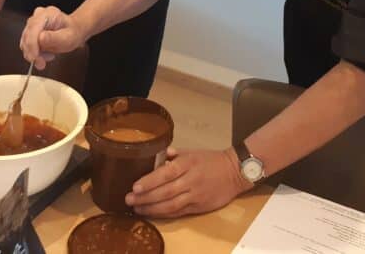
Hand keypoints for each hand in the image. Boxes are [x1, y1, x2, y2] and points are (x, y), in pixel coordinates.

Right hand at [19, 6, 88, 69]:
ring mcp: (32, 23)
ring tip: (48, 56)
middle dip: (32, 52)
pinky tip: (44, 54)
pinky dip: (33, 53)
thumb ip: (55, 38)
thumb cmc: (72, 33)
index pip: (33, 28)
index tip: (35, 58)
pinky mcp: (29, 31)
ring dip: (33, 54)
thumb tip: (40, 38)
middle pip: (27, 35)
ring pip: (25, 41)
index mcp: (48, 14)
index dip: (32, 44)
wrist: (73, 31)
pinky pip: (26, 45)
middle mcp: (37, 16)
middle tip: (41, 64)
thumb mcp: (68, 37)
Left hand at [125, 147, 253, 217]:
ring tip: (137, 208)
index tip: (135, 186)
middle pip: (165, 191)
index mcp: (188, 163)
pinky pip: (179, 212)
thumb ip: (174, 154)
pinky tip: (153, 213)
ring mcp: (196, 195)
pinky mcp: (199, 207)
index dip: (150, 181)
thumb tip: (157, 155)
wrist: (235, 171)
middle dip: (145, 197)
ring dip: (152, 208)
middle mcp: (191, 180)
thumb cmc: (211, 160)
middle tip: (129, 199)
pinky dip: (164, 214)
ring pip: (171, 205)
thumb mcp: (192, 152)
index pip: (166, 173)